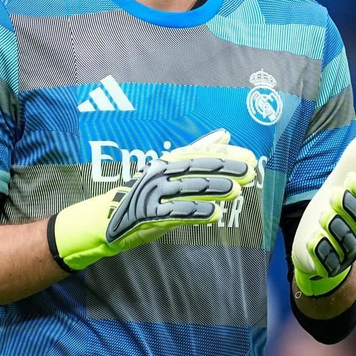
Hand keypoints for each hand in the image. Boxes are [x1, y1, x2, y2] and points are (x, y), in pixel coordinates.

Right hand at [50, 129, 256, 271]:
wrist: (105, 220)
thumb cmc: (142, 195)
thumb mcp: (169, 171)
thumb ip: (197, 152)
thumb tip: (224, 135)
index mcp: (166, 162)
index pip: (199, 153)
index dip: (225, 154)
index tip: (249, 156)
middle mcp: (159, 174)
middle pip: (196, 168)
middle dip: (225, 169)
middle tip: (250, 171)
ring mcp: (153, 194)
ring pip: (188, 189)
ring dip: (214, 189)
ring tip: (237, 191)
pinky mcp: (149, 216)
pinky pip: (175, 213)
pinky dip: (196, 213)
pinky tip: (215, 214)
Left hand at [292, 135, 355, 296]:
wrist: (314, 244)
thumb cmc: (329, 209)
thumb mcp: (336, 185)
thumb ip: (351, 164)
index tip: (350, 179)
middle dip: (348, 208)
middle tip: (333, 194)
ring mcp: (345, 252)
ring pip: (346, 242)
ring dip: (335, 228)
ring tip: (323, 216)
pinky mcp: (327, 265)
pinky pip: (328, 261)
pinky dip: (320, 251)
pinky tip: (312, 240)